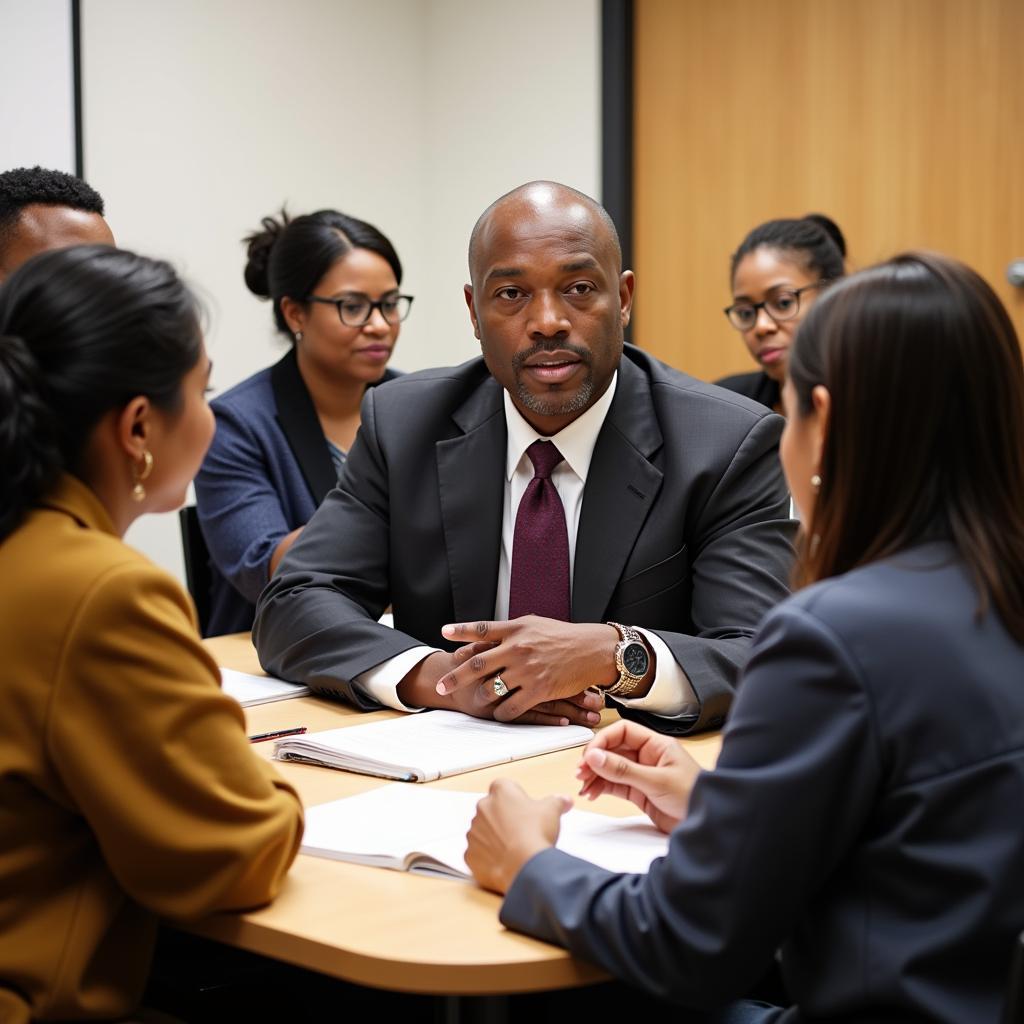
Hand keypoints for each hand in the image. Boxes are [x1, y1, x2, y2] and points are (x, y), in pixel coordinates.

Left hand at [436, 616, 639, 721]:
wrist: (593, 650)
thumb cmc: (565, 637)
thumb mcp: (536, 625)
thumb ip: (512, 630)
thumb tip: (488, 634)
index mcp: (516, 629)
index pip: (482, 629)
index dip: (461, 631)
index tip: (444, 632)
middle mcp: (517, 648)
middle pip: (477, 663)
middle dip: (455, 676)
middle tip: (441, 686)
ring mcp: (527, 670)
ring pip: (491, 688)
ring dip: (479, 697)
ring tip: (475, 701)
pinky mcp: (538, 689)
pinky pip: (511, 707)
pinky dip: (501, 713)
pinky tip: (498, 714)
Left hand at [465, 779, 571, 893]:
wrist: (524, 866)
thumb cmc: (536, 832)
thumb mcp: (552, 810)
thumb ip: (557, 801)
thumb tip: (564, 800)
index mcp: (500, 792)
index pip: (505, 787)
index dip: (516, 798)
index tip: (526, 809)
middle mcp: (482, 808)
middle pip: (492, 809)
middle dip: (504, 818)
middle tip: (522, 830)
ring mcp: (474, 833)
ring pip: (483, 831)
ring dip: (494, 837)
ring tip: (514, 848)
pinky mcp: (470, 855)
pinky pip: (478, 853)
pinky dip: (488, 857)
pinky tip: (504, 862)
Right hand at [575, 719, 699, 832]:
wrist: (708, 826)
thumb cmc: (694, 796)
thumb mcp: (656, 781)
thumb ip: (624, 770)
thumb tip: (595, 756)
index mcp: (656, 744)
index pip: (623, 731)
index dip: (603, 740)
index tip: (589, 755)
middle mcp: (648, 756)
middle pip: (613, 750)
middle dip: (595, 760)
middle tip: (581, 772)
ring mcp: (642, 774)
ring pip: (611, 768)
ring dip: (595, 775)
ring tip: (584, 786)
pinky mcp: (640, 792)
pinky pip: (615, 785)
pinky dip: (601, 788)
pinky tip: (592, 793)